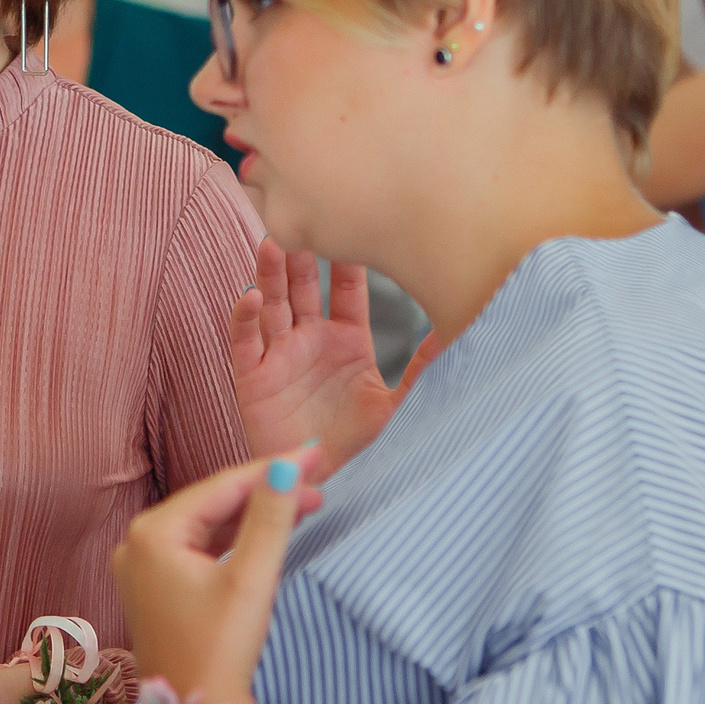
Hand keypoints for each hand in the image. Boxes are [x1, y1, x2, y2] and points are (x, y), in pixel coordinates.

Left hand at [114, 453, 321, 703]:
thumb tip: (287, 467)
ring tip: (304, 504)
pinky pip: (197, 550)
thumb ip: (271, 518)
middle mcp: (136, 543)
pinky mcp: (153, 590)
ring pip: (206, 527)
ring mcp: (140, 568)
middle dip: (266, 492)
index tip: (317, 451)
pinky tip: (266, 534)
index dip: (273, 468)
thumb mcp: (252, 579)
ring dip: (253, 517)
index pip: (222, 486)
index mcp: (152, 533)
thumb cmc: (220, 650)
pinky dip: (232, 542)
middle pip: (213, 503)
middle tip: (319, 481)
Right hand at [231, 238, 406, 469]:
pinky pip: (244, 344)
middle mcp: (310, 342)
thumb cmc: (362, 449)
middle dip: (302, 254)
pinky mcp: (252, 380)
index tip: (358, 222)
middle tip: (307, 215)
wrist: (323, 487)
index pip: (346, 290)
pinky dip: (244, 319)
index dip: (349, 260)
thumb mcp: (400, 405)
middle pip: (302, 286)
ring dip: (268, 274)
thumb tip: (460, 328)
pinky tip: (250, 297)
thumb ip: (425, 368)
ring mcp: (279, 358)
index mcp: (346, 342)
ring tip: (271, 242)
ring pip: (270, 304)